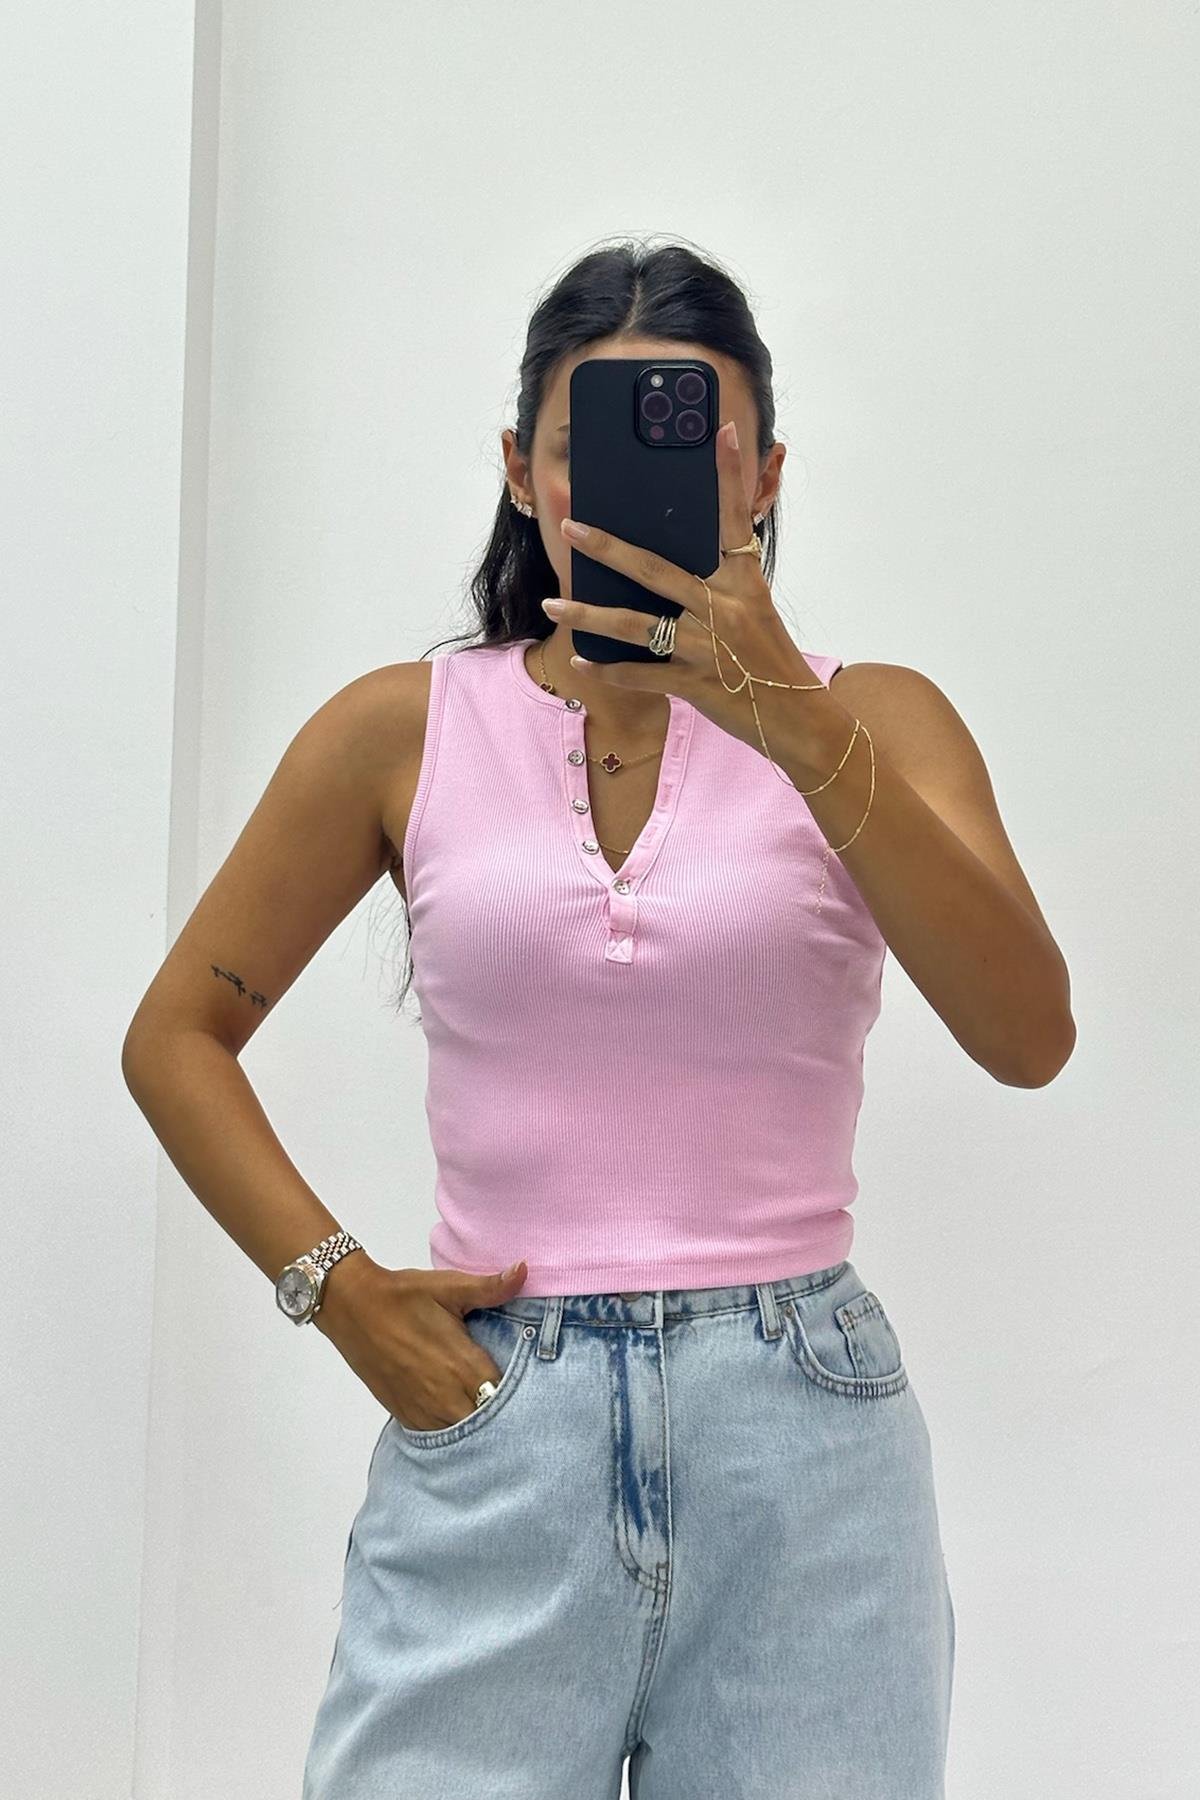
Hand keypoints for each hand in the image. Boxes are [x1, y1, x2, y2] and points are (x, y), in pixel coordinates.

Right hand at [315, 1258, 529, 1430]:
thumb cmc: (403, 1295)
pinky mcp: (403, 1413)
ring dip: (472, 1419)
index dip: (518, 1390)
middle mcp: (445, 1394)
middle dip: (496, 1408)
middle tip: (502, 1390)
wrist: (352, 1307)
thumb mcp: (448, 1286)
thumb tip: (525, 1271)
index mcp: (462, 1364)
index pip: (504, 1394)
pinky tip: (453, 1407)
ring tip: (478, 1399)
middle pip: (485, 1419)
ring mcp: (422, 1408)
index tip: (524, 1380)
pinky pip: (435, 1433)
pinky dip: (447, 1424)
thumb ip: (490, 1287)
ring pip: (460, 1431)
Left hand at [546, 419, 829, 759]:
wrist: (798, 718)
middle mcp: (725, 608)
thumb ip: (719, 584)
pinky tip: (581, 662)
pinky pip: (641, 674)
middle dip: (608, 548)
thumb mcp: (756, 611)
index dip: (730, 474)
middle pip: (656, 570)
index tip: (720, 430)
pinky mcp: (696, 684)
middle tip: (571, 527)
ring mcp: (708, 648)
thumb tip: (667, 563)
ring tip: (553, 606)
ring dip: (589, 616)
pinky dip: (609, 671)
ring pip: (636, 625)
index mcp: (744, 582)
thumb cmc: (773, 662)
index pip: (735, 518)